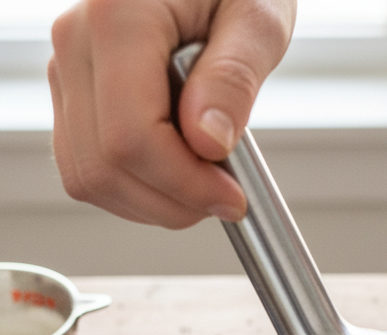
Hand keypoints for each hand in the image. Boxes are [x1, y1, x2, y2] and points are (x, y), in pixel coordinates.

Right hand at [49, 0, 295, 226]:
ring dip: (156, 204)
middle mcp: (75, 41)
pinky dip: (138, 191)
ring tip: (207, 181)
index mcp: (118, 15)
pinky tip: (182, 175)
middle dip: (174, 202)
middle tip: (227, 196)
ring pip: (90, 177)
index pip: (131, 136)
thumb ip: (233, 79)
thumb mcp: (258, 20)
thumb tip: (207, 142)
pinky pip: (89, 168)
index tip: (234, 197)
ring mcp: (66, 70)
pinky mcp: (72, 95)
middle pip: (106, 166)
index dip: (186, 184)